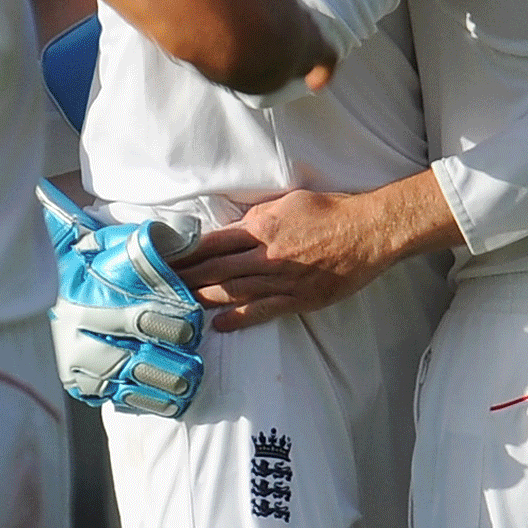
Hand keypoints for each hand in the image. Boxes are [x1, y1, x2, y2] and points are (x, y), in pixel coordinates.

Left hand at [172, 189, 394, 331]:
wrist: (367, 231)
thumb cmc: (330, 210)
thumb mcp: (288, 202)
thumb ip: (258, 216)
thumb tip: (233, 227)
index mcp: (262, 227)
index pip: (213, 242)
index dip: (186, 254)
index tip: (165, 260)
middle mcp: (267, 255)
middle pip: (216, 269)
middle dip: (186, 279)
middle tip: (159, 288)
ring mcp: (282, 280)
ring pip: (233, 292)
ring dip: (204, 299)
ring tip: (178, 306)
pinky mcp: (299, 299)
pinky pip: (262, 311)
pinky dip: (238, 318)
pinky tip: (219, 324)